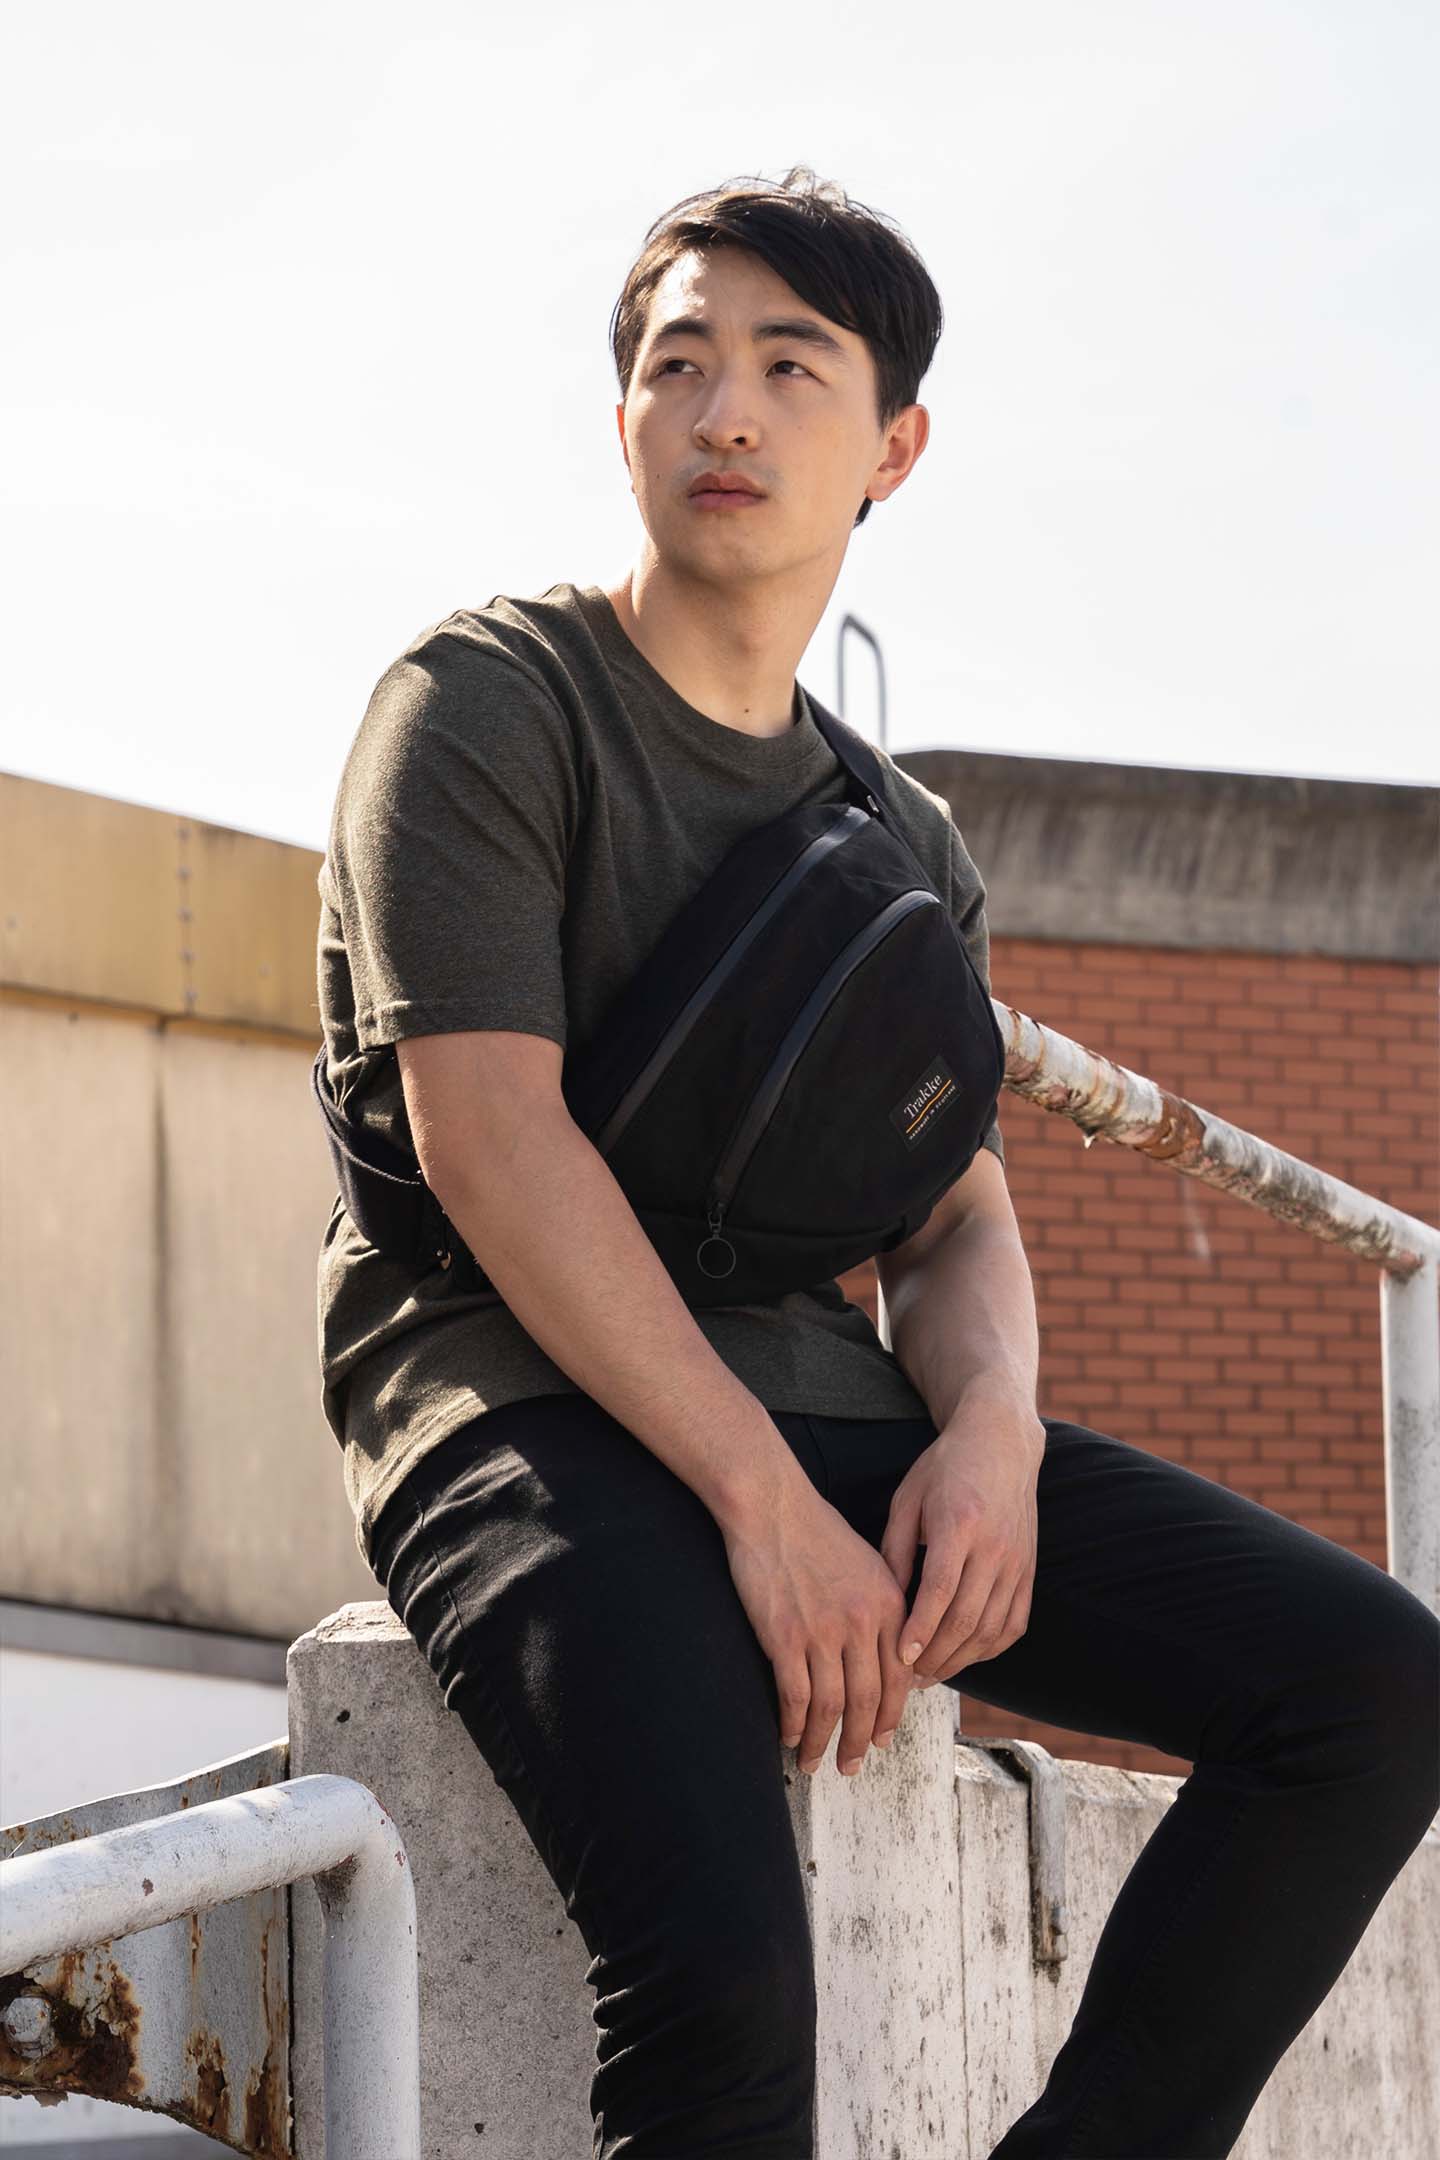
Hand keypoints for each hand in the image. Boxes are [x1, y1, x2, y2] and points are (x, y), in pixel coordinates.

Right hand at [719, 1469, 917, 1779]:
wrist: (772, 1506)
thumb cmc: (815, 1531)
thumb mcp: (868, 1565)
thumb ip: (883, 1610)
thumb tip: (889, 1658)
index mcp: (889, 1606)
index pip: (899, 1677)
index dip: (890, 1717)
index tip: (880, 1740)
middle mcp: (863, 1623)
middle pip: (868, 1700)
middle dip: (859, 1741)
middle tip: (851, 1767)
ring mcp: (823, 1631)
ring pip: (830, 1705)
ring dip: (823, 1742)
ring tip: (815, 1762)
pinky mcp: (785, 1635)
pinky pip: (794, 1694)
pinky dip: (793, 1722)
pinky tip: (789, 1735)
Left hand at [879, 1405, 1043, 1685]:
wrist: (1000, 1443)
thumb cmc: (944, 1469)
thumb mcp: (907, 1500)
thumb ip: (895, 1552)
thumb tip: (884, 1606)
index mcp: (959, 1524)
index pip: (941, 1590)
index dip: (920, 1630)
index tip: (900, 1658)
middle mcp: (995, 1546)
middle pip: (967, 1618)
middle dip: (935, 1656)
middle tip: (907, 1677)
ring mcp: (1017, 1560)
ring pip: (992, 1628)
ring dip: (960, 1659)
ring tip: (929, 1673)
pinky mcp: (1029, 1570)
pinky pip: (1014, 1623)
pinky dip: (990, 1648)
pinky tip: (965, 1656)